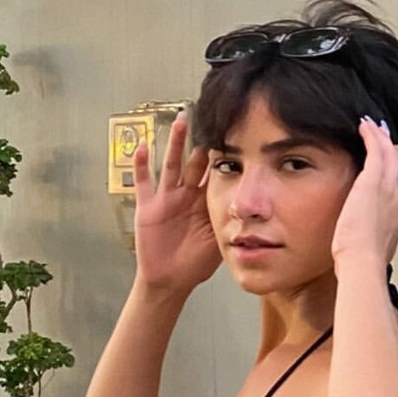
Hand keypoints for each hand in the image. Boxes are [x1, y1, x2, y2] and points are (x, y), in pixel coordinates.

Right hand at [132, 112, 221, 291]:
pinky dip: (141, 166)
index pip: (215, 172)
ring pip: (172, 165)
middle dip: (200, 141)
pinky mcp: (148, 207)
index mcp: (205, 201)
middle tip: (208, 116)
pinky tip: (143, 148)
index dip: (222, 155)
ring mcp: (167, 199)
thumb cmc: (196, 262)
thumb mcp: (219, 240)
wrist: (170, 280)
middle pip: (194, 162)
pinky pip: (143, 183)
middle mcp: (187, 194)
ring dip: (175, 144)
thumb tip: (256, 210)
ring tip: (180, 122)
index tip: (232, 132)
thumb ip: (231, 222)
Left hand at [330, 116, 397, 270]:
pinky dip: (372, 135)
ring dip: (381, 137)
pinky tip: (365, 127)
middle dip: (391, 146)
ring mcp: (389, 186)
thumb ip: (377, 234)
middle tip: (383, 134)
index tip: (392, 156)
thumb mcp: (377, 245)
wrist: (363, 260)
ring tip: (372, 126)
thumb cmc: (365, 259)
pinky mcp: (373, 180)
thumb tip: (369, 236)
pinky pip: (376, 149)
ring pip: (390, 152)